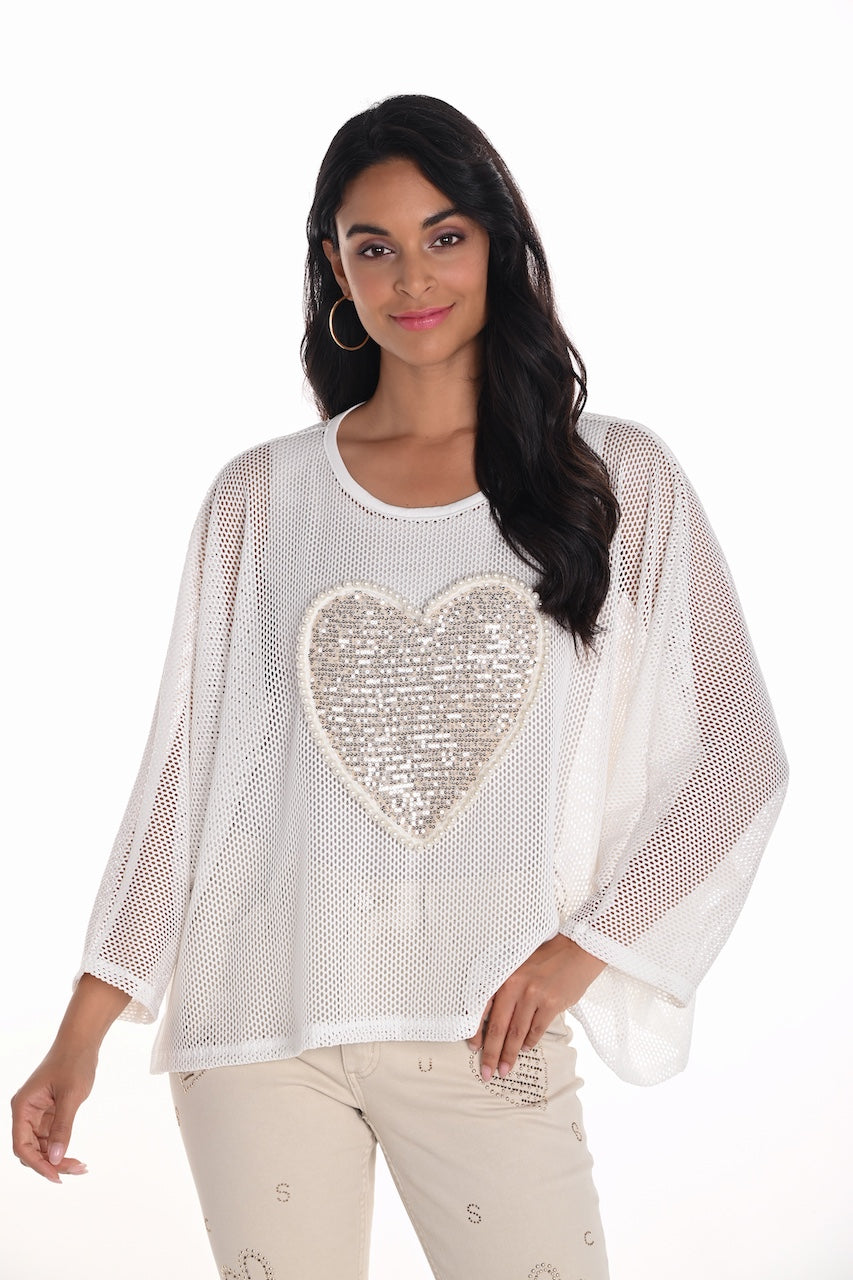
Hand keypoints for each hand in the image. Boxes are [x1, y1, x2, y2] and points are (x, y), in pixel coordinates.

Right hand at [11, 1048, 95, 1182]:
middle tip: (76, 1170)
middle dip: (50, 1164)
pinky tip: (76, 1158)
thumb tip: (56, 1158)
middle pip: (31, 1150)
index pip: (22, 1145)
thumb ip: (62, 1127)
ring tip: (81, 1167)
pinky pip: (50, 1139)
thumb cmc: (74, 1062)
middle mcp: (25, 1113)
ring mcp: (36, 1114)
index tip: (57, 1176)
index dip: (37, 1164)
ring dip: (57, 1159)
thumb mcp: (70, 1096)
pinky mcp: (49, 1114)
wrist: (81, 1041)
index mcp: (22, 1107)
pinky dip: (61, 1148)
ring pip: (41, 1147)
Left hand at [466, 934, 605, 1081]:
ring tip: (504, 1069)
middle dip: (491, 1053)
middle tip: (486, 1072)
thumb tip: (488, 1018)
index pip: (482, 1008)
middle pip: (498, 1026)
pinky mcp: (551, 1004)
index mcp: (502, 975)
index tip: (473, 1048)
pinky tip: (525, 1049)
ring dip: (510, 1054)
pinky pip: (536, 1030)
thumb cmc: (544, 959)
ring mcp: (533, 995)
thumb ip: (504, 988)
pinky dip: (530, 1043)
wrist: (575, 951)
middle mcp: (515, 985)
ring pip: (517, 1033)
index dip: (476, 1031)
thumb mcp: (517, 966)